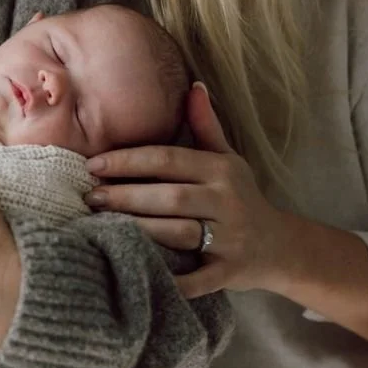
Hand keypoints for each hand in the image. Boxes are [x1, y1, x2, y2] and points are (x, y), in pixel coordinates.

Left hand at [85, 82, 292, 297]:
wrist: (279, 245)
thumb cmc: (241, 197)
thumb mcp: (228, 159)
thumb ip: (206, 126)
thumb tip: (194, 86)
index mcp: (221, 170)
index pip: (168, 159)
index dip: (128, 160)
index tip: (93, 164)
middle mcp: (227, 202)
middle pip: (169, 196)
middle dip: (125, 196)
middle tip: (89, 197)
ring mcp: (230, 238)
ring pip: (179, 233)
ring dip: (138, 231)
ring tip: (101, 228)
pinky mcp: (230, 272)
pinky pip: (196, 279)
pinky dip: (170, 280)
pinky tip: (137, 273)